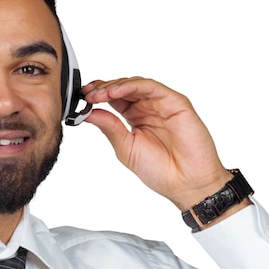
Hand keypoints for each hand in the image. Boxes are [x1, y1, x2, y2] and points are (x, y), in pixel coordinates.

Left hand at [83, 77, 232, 210]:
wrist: (186, 183)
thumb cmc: (160, 170)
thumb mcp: (126, 148)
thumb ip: (109, 128)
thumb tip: (89, 113)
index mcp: (135, 118)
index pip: (113, 99)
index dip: (97, 96)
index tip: (82, 98)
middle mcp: (148, 108)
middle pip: (122, 89)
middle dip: (102, 89)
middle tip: (87, 94)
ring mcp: (161, 104)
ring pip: (135, 84)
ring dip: (114, 86)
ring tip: (98, 93)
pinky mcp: (175, 102)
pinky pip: (151, 87)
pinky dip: (131, 86)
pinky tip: (116, 92)